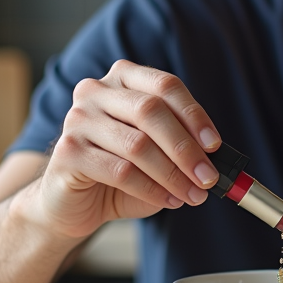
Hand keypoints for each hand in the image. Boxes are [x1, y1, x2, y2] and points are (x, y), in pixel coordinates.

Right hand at [18, 60, 221, 238]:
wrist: (70, 203)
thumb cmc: (117, 174)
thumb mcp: (156, 153)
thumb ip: (181, 147)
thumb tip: (214, 158)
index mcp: (122, 79)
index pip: (165, 85)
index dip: (194, 115)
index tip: (214, 145)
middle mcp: (95, 91)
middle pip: (151, 111)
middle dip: (185, 148)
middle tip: (208, 177)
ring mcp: (77, 119)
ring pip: (137, 144)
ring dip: (173, 174)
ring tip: (192, 194)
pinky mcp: (67, 152)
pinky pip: (120, 171)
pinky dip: (151, 189)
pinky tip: (167, 200)